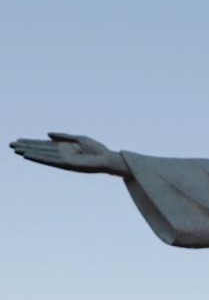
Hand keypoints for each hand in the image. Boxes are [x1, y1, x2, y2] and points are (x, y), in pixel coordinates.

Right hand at [9, 132, 129, 176]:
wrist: (108, 159)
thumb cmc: (97, 149)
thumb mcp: (79, 139)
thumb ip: (63, 137)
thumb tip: (47, 135)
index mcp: (64, 148)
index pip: (44, 145)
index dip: (31, 142)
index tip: (19, 140)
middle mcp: (61, 154)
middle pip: (40, 149)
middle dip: (26, 147)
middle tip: (10, 144)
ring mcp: (63, 160)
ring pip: (42, 155)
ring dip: (29, 152)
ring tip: (15, 150)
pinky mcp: (66, 164)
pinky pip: (50, 160)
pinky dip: (39, 158)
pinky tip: (29, 155)